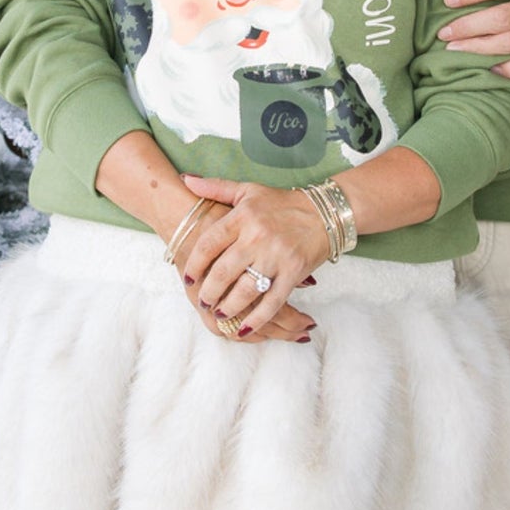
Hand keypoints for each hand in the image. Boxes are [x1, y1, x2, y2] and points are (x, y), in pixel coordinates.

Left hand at [177, 175, 329, 342]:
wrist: (324, 212)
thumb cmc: (281, 203)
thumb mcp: (248, 190)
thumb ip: (215, 187)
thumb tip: (185, 180)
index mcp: (242, 217)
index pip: (210, 244)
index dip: (195, 264)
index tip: (187, 278)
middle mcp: (257, 237)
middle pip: (224, 271)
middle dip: (209, 292)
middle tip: (202, 301)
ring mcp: (276, 256)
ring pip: (246, 290)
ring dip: (229, 307)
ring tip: (219, 315)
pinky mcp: (294, 272)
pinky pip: (272, 301)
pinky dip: (258, 318)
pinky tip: (245, 329)